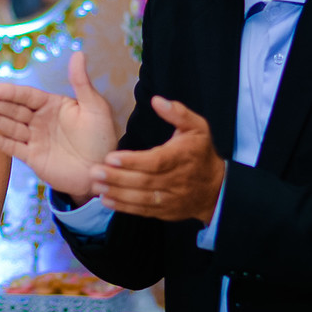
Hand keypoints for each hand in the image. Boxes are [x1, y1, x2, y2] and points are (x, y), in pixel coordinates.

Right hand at [0, 51, 118, 198]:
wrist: (103, 170)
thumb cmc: (102, 138)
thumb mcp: (95, 107)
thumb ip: (81, 82)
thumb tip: (78, 53)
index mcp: (53, 105)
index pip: (28, 96)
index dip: (11, 92)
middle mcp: (41, 120)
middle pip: (14, 109)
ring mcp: (35, 139)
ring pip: (10, 127)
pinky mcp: (33, 158)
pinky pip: (13, 148)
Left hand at [92, 96, 223, 222]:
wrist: (216, 188)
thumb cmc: (201, 152)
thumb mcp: (197, 127)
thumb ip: (178, 113)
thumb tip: (157, 100)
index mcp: (181, 157)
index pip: (155, 161)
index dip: (132, 161)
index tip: (111, 157)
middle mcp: (176, 180)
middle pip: (144, 181)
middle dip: (118, 177)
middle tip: (95, 172)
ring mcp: (171, 198)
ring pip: (141, 198)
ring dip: (117, 193)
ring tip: (96, 186)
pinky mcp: (165, 211)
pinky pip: (143, 210)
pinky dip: (124, 207)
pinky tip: (106, 200)